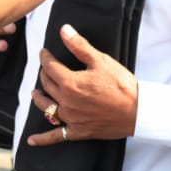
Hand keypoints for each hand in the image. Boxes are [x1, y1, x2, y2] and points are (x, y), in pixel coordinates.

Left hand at [26, 24, 137, 145]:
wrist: (138, 111)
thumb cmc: (122, 85)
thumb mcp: (101, 61)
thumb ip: (80, 46)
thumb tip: (64, 30)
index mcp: (70, 83)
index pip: (50, 67)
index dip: (45, 58)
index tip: (44, 53)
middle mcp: (66, 101)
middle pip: (47, 85)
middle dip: (45, 74)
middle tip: (46, 69)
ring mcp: (71, 118)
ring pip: (47, 107)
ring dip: (39, 99)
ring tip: (35, 93)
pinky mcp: (78, 131)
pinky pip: (56, 136)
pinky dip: (43, 139)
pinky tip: (31, 140)